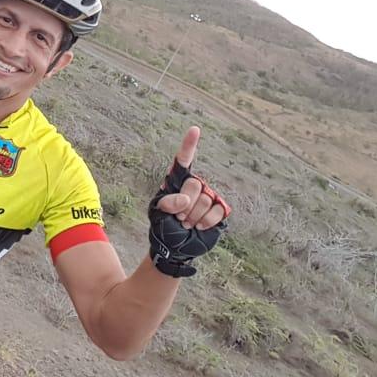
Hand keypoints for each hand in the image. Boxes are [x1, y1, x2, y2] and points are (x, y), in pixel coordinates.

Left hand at [147, 126, 230, 277]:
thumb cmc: (163, 225)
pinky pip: (215, 211)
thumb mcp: (157, 212)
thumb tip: (186, 200)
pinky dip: (205, 222)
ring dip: (193, 216)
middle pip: (194, 185)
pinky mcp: (219, 210)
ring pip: (204, 200)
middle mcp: (195, 185)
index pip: (183, 160)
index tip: (195, 130)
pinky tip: (198, 227)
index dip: (189, 145)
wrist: (175, 246)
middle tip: (178, 216)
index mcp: (177, 181)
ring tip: (186, 222)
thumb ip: (167, 202)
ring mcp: (208, 197)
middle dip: (183, 205)